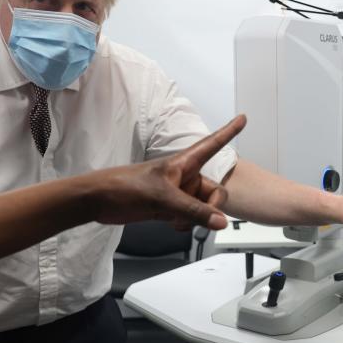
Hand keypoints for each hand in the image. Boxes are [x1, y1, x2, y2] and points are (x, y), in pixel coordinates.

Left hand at [88, 115, 246, 229]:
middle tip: (202, 218)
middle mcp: (184, 177)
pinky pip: (190, 217)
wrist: (99, 201)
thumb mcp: (163, 198)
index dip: (228, 131)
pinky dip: (187, 224)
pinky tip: (173, 225)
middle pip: (215, 191)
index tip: (243, 118)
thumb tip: (220, 221)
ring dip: (196, 218)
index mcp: (183, 164)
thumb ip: (194, 211)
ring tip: (176, 221)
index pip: (212, 144)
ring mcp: (177, 193)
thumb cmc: (124, 187)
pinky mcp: (168, 208)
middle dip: (211, 207)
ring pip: (203, 207)